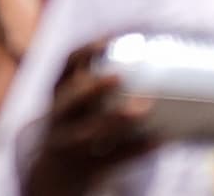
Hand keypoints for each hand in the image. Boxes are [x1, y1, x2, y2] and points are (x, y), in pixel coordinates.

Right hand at [26, 44, 156, 195]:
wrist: (54, 174)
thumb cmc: (78, 126)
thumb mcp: (77, 104)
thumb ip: (102, 86)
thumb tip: (157, 59)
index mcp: (58, 93)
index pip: (65, 66)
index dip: (85, 52)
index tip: (107, 40)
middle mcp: (59, 117)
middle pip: (70, 100)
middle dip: (92, 88)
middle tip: (119, 76)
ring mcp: (70, 144)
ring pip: (89, 131)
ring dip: (115, 120)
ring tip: (143, 109)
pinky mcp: (88, 167)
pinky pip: (113, 159)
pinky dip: (137, 150)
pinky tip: (159, 141)